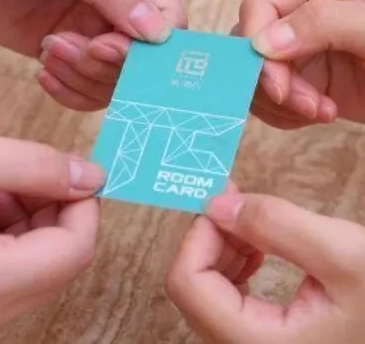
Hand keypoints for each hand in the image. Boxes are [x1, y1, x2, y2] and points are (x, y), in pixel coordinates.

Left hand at [0, 0, 185, 110]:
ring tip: (47, 50)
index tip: (108, 48)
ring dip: (82, 75)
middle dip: (105, 63)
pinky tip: (43, 70)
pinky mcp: (68, 50)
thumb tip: (156, 30)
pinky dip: (69, 90)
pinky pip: (86, 87)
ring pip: (113, 77)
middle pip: (142, 56)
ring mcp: (91, 28)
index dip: (150, 45)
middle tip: (66, 46)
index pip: (167, 15)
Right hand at [0, 129, 103, 343]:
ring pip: (32, 266)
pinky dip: (3, 234)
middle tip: (26, 171)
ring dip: (26, 218)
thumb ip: (33, 165)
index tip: (74, 172)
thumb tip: (91, 177)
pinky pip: (2, 274)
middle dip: (52, 209)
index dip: (83, 205)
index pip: (75, 250)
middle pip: (56, 261)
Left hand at [166, 187, 364, 343]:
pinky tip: (257, 248)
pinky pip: (224, 295)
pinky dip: (233, 262)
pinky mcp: (259, 337)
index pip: (187, 284)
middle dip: (211, 237)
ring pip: (205, 289)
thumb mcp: (343, 255)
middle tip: (237, 203)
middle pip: (192, 286)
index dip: (199, 235)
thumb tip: (215, 205)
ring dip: (222, 247)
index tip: (223, 201)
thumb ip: (275, 225)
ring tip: (254, 225)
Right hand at [236, 0, 364, 128]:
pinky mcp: (295, 76)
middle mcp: (299, 12)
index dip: (257, 46)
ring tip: (322, 110)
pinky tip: (316, 113)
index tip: (279, 86)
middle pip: (251, 46)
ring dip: (281, 103)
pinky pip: (263, 96)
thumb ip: (325, 24)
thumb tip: (263, 42)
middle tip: (309, 106)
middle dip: (274, 83)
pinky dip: (283, 113)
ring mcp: (294, 47)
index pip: (260, 6)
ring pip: (252, 74)